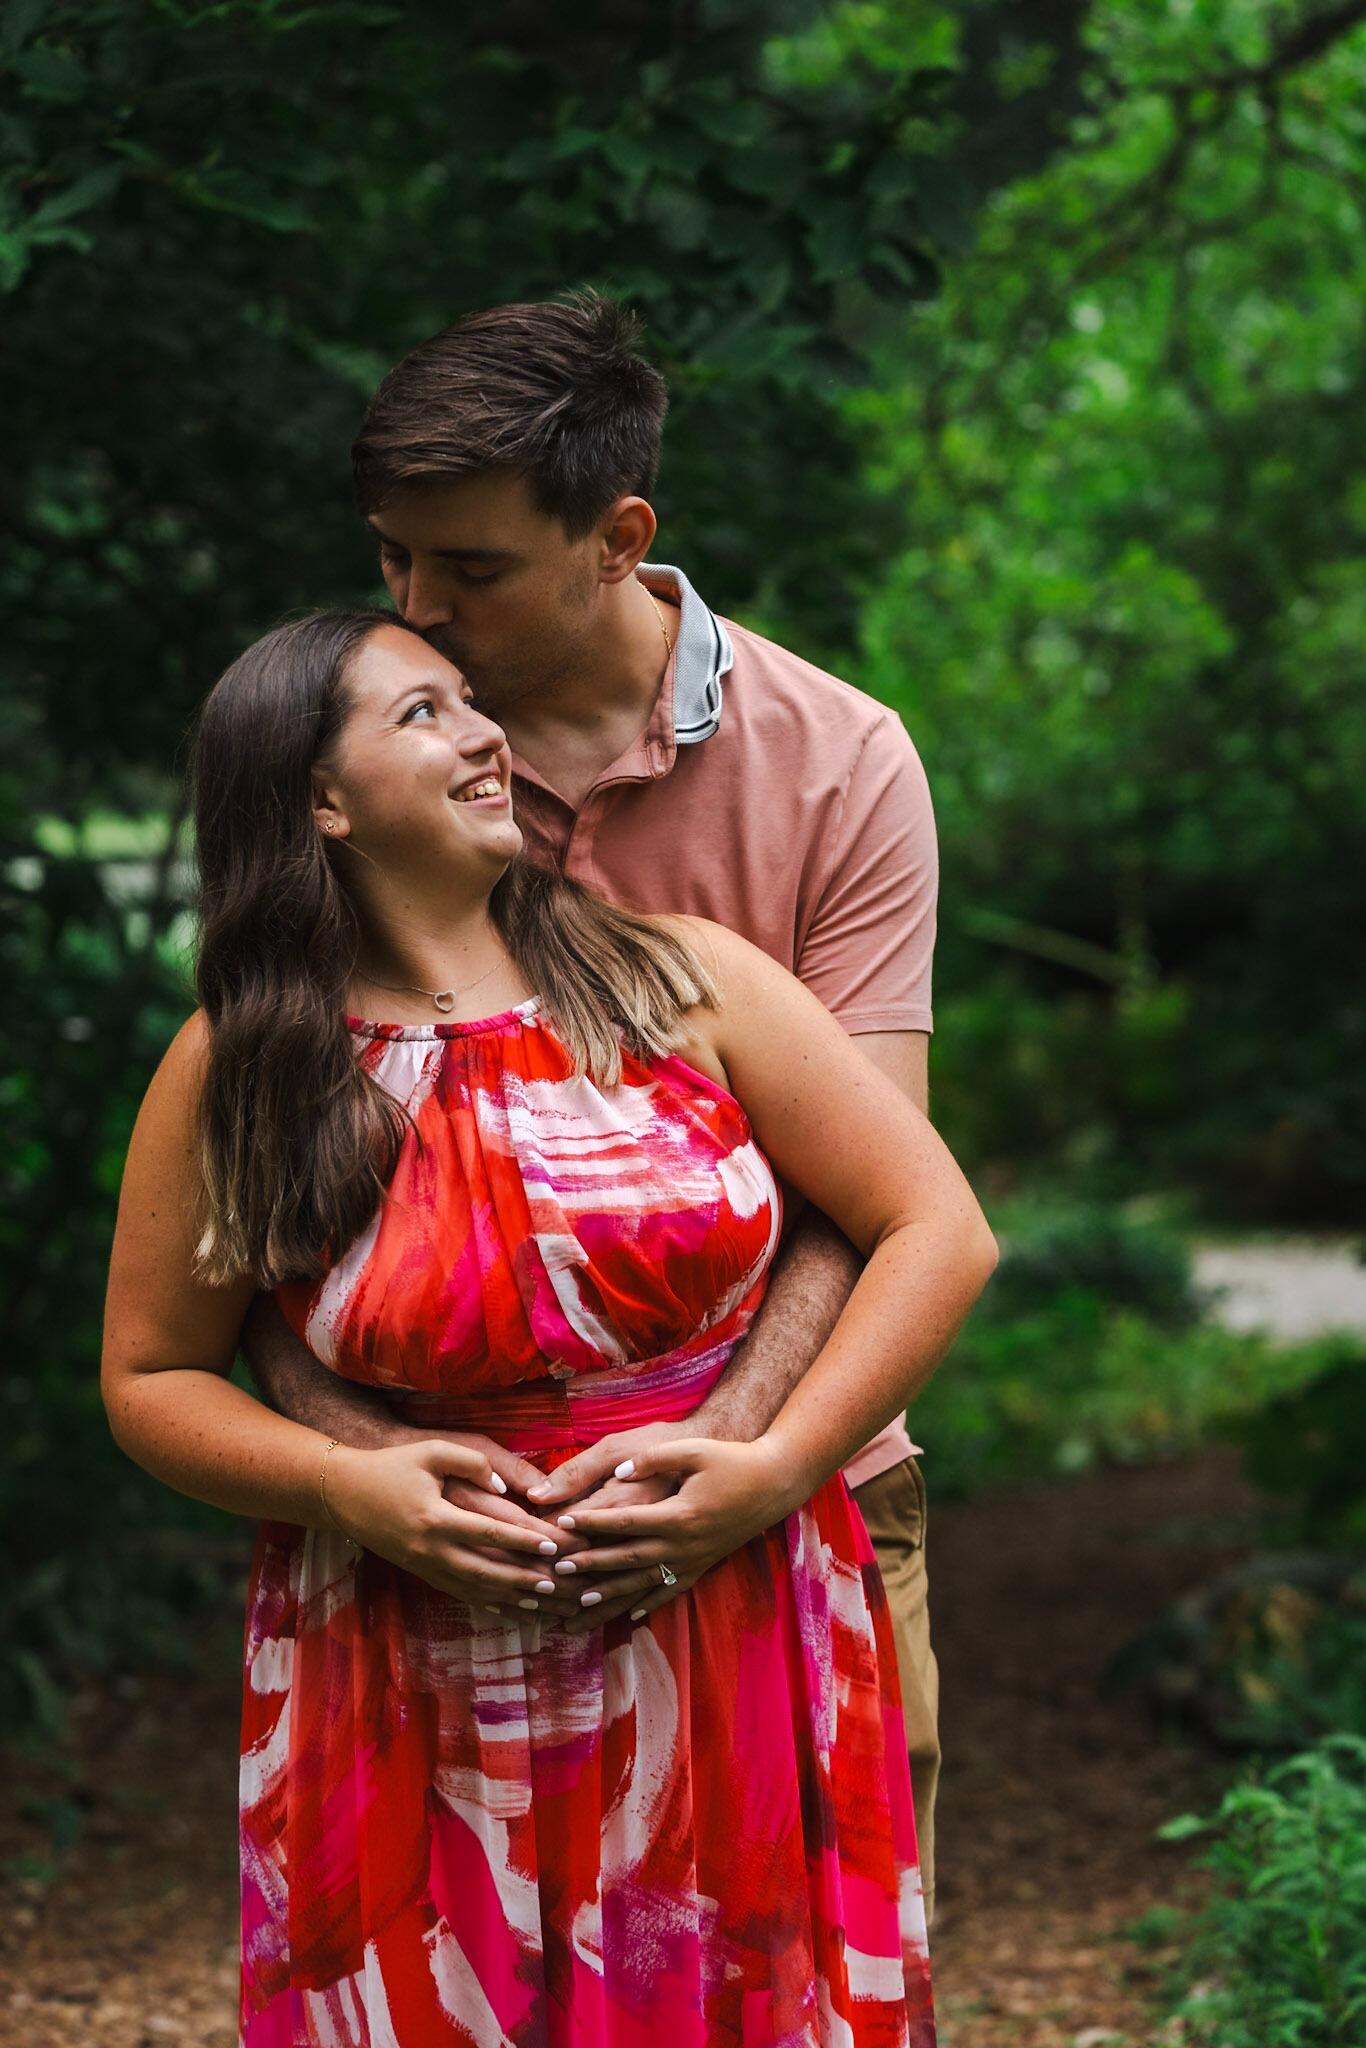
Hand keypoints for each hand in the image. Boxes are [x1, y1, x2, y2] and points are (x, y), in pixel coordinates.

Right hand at [324, 1438, 586, 1616]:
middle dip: (524, 1578)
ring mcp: (424, 1565)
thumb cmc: (392, 1464)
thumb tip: (504, 1486)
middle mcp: (430, 1548)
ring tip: (543, 1600)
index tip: (552, 1546)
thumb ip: (471, 1463)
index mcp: (435, 1517)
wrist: (345, 1493)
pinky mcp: (420, 1572)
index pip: (488, 1533)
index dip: (522, 1541)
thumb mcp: (431, 1451)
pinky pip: (458, 1592)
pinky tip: (508, 1606)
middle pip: (486, 1570)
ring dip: (510, 1597)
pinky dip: (486, 1601)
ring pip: (474, 1589)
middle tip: (559, 1582)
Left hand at [553, 1435, 800, 1634]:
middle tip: (556, 1570)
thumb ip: (653, 1461)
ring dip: (611, 1594)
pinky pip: (671, 1590)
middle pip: (628, 1558)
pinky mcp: (703, 1565)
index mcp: (679, 1514)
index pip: (624, 1522)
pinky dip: (648, 1603)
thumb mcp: (693, 1452)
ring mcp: (694, 1559)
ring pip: (644, 1582)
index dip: (592, 1522)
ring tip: (579, 1603)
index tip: (563, 1522)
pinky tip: (630, 1616)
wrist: (774, 1483)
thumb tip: (619, 1472)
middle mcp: (684, 1544)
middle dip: (590, 1565)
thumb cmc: (732, 1460)